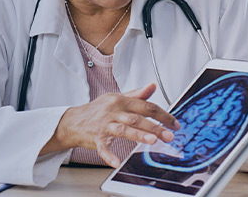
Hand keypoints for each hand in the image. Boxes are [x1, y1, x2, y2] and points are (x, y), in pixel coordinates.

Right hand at [53, 83, 180, 167]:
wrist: (73, 121)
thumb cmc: (97, 110)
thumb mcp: (116, 98)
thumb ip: (136, 94)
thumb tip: (152, 86)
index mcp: (120, 101)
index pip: (146, 106)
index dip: (162, 115)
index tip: (174, 124)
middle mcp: (113, 111)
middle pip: (137, 118)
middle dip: (155, 127)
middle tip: (169, 135)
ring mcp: (104, 125)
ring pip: (123, 129)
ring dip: (138, 135)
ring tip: (152, 141)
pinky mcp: (96, 138)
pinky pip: (103, 147)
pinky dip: (109, 155)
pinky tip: (116, 162)